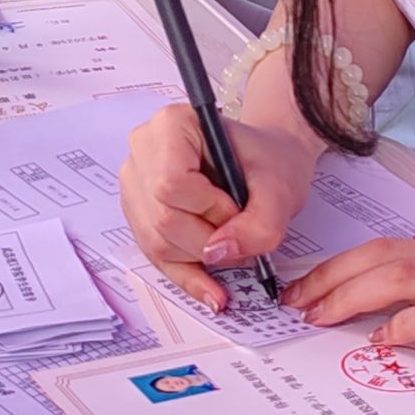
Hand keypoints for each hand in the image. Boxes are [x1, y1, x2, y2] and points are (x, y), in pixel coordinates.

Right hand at [119, 104, 322, 311]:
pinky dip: (186, 275)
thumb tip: (219, 253)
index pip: (171, 182)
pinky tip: (211, 290)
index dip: (208, 208)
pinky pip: (154, 255)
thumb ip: (259, 223)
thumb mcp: (279, 189)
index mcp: (172, 125)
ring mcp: (135, 183)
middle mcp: (143, 150)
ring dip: (200, 256)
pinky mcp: (138, 213)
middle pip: (162, 216)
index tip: (237, 208)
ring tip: (232, 244)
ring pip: (156, 241)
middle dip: (208, 237)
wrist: (264, 164)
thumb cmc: (268, 162)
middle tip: (240, 231)